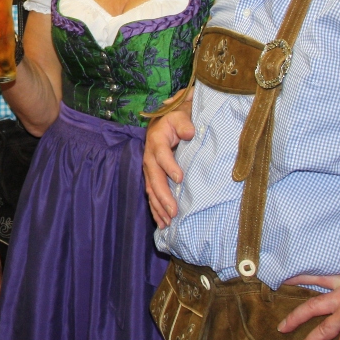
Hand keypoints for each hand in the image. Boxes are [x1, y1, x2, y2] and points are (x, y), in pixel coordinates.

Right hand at [144, 95, 194, 228]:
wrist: (164, 122)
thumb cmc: (175, 120)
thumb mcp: (180, 116)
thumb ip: (184, 123)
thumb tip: (190, 132)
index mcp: (156, 141)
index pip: (162, 154)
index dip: (169, 166)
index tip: (180, 178)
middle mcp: (149, 157)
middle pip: (154, 178)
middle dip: (163, 195)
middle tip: (173, 211)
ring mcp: (149, 169)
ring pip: (150, 189)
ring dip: (158, 206)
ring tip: (168, 221)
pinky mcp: (151, 177)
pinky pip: (151, 194)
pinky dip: (155, 209)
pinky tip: (162, 222)